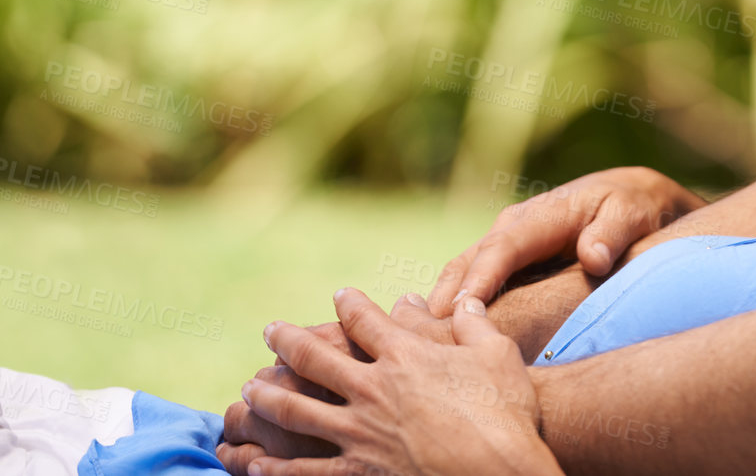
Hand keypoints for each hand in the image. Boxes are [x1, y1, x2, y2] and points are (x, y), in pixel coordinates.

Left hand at [227, 289, 562, 475]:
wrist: (500, 474)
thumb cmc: (507, 416)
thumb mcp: (498, 356)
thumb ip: (476, 325)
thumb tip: (467, 299)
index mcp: (405, 356)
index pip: (365, 321)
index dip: (349, 305)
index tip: (339, 296)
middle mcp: (373, 389)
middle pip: (315, 358)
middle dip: (288, 341)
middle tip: (269, 331)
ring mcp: (360, 434)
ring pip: (298, 410)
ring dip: (269, 398)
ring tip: (248, 390)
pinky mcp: (358, 474)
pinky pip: (305, 471)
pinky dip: (276, 466)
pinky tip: (254, 463)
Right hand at [426, 166, 701, 314]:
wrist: (632, 198)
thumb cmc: (632, 208)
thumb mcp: (631, 214)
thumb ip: (612, 233)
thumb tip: (594, 256)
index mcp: (541, 216)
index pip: (503, 249)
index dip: (480, 279)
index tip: (458, 311)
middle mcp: (513, 228)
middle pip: (469, 263)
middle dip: (444, 298)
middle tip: (419, 338)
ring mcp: (504, 244)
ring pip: (462, 273)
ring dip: (439, 305)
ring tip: (418, 344)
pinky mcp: (505, 262)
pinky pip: (472, 283)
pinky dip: (452, 306)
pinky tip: (440, 339)